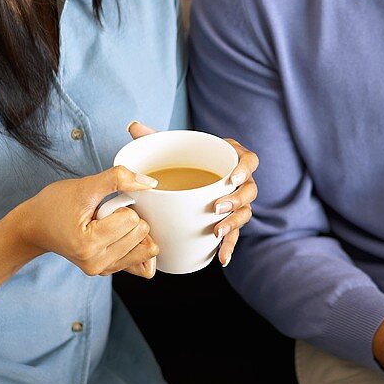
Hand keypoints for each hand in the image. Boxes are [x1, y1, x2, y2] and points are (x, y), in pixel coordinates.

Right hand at [17, 166, 159, 279]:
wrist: (35, 226)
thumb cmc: (54, 205)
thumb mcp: (84, 186)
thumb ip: (118, 179)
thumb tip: (150, 183)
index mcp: (88, 245)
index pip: (132, 220)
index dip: (121, 206)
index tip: (101, 207)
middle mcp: (96, 264)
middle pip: (142, 234)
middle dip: (129, 219)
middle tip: (104, 216)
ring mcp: (102, 270)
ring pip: (146, 249)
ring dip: (133, 232)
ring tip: (108, 226)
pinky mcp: (107, 271)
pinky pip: (141, 264)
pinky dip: (137, 246)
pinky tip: (121, 237)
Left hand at [127, 122, 258, 266]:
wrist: (188, 176)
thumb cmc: (184, 158)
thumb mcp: (172, 147)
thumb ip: (155, 136)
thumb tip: (133, 126)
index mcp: (231, 157)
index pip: (249, 160)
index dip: (245, 169)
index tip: (232, 178)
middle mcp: (240, 180)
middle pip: (250, 190)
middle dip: (235, 200)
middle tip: (216, 208)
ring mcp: (237, 201)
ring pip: (245, 212)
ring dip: (233, 223)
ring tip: (216, 232)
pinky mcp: (230, 219)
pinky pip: (235, 234)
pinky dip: (229, 246)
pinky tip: (221, 257)